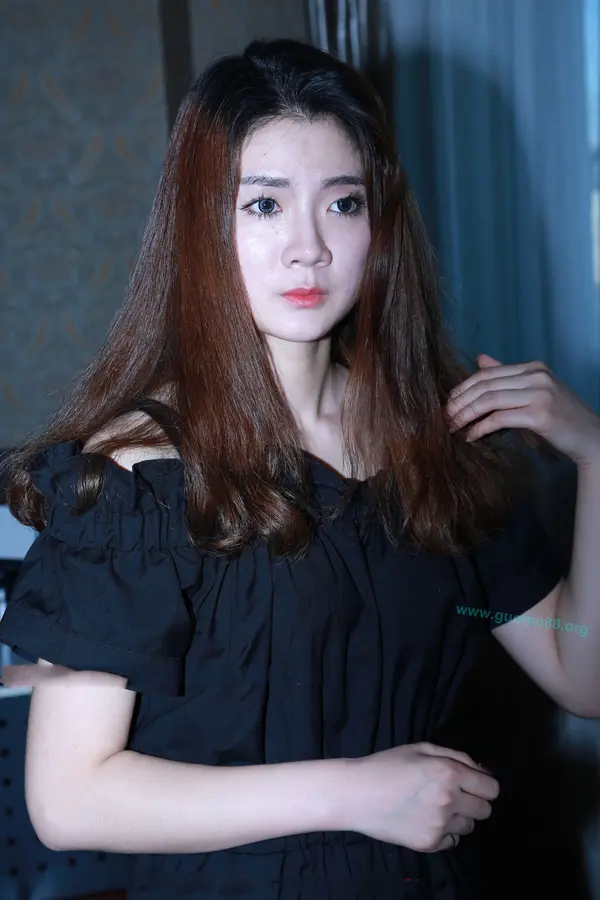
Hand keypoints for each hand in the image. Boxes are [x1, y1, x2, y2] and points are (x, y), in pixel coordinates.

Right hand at [342, 742, 498, 851]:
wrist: (357, 794)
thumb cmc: (388, 765)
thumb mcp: (422, 748)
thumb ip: (457, 756)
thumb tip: (483, 772)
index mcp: (450, 773)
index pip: (492, 788)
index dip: (484, 785)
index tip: (472, 784)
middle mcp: (450, 800)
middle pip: (485, 810)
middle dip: (474, 802)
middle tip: (453, 795)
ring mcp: (440, 825)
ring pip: (470, 827)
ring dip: (459, 818)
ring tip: (435, 807)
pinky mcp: (429, 843)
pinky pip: (452, 841)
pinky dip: (445, 833)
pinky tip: (426, 820)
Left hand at [444, 354, 599, 468]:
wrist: (591, 437)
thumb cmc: (561, 416)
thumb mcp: (535, 390)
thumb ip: (507, 376)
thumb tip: (479, 359)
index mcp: (534, 367)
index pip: (488, 373)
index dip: (463, 387)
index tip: (447, 402)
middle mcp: (537, 376)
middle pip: (485, 385)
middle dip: (459, 401)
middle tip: (444, 416)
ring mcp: (540, 394)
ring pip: (489, 400)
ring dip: (466, 414)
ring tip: (452, 426)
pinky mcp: (540, 415)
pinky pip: (499, 419)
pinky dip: (481, 428)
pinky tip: (471, 436)